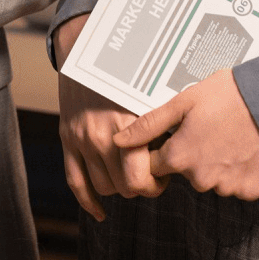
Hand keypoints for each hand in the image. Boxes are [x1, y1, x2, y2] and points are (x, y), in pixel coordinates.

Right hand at [53, 13, 161, 219]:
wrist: (86, 46)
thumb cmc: (129, 68)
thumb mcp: (154, 91)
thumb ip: (166, 122)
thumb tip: (191, 148)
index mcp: (128, 123)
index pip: (142, 176)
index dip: (158, 182)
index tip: (166, 174)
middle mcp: (102, 135)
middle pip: (125, 186)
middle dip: (142, 187)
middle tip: (152, 177)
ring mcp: (81, 138)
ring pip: (104, 187)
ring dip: (120, 188)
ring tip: (132, 176)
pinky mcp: (67, 139)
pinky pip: (75, 180)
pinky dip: (88, 201)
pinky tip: (100, 213)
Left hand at [112, 67, 258, 200]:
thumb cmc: (230, 96)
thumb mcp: (182, 103)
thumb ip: (148, 125)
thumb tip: (119, 139)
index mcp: (180, 157)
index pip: (155, 166)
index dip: (163, 149)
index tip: (176, 136)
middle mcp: (201, 178)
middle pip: (184, 173)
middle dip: (191, 156)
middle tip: (207, 130)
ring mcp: (227, 186)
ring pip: (211, 180)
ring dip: (215, 164)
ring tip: (226, 136)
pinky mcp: (250, 190)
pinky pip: (236, 186)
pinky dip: (237, 172)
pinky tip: (241, 150)